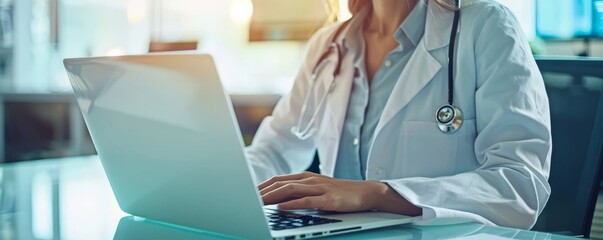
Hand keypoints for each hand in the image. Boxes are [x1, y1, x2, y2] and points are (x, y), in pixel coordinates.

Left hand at [258, 172, 421, 215]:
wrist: (366, 192)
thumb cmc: (339, 193)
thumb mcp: (317, 189)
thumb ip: (299, 191)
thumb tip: (278, 199)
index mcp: (305, 177)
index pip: (277, 179)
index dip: (261, 186)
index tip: (246, 194)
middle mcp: (310, 180)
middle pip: (280, 184)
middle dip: (261, 192)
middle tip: (246, 200)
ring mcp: (320, 188)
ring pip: (290, 190)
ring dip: (272, 197)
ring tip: (258, 204)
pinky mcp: (329, 199)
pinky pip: (307, 200)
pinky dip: (292, 204)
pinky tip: (282, 208)